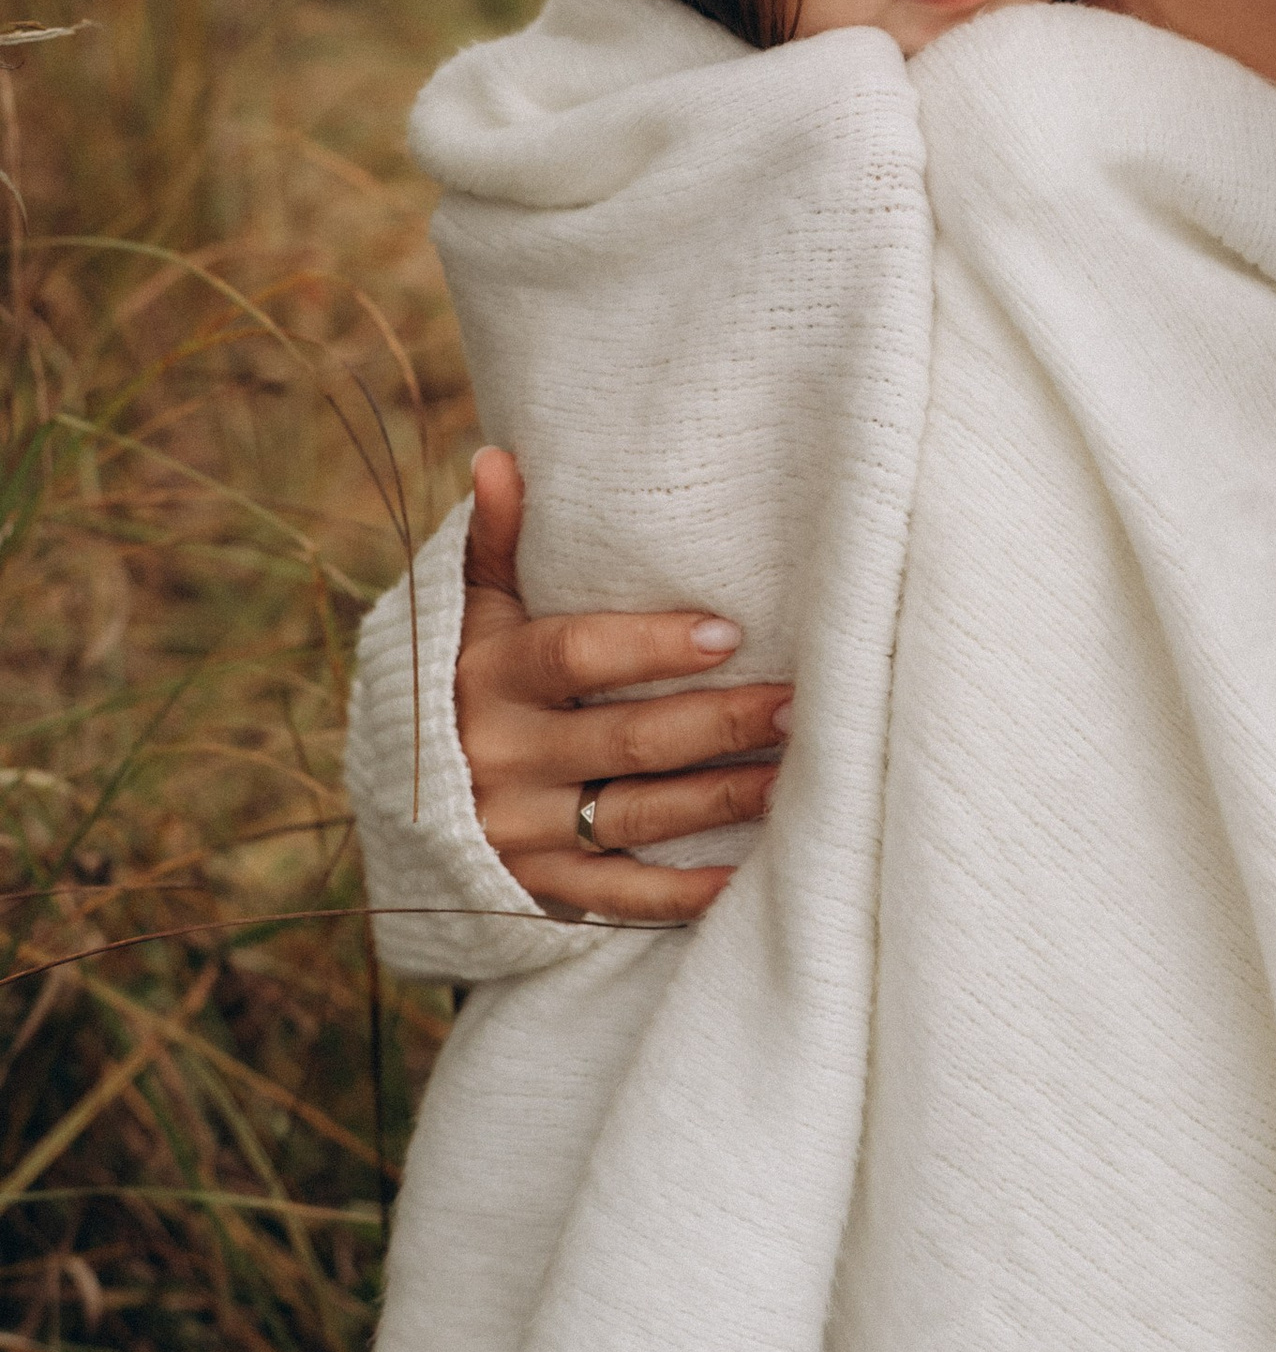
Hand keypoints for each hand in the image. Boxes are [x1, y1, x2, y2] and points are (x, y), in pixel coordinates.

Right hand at [454, 448, 790, 924]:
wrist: (400, 803)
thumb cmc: (461, 682)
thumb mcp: (468, 615)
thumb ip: (494, 543)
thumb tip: (498, 456)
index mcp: (489, 678)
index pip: (576, 656)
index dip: (652, 646)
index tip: (732, 632)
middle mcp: (503, 757)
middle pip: (627, 740)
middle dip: (719, 722)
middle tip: (798, 703)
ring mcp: (520, 829)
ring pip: (637, 815)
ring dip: (721, 797)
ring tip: (794, 772)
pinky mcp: (538, 887)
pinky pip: (617, 895)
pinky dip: (679, 894)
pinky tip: (743, 875)